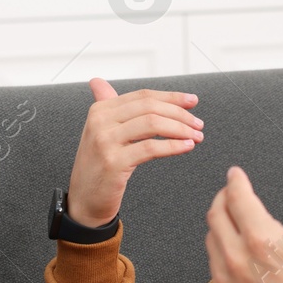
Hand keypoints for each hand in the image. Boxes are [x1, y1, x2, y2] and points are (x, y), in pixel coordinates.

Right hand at [66, 78, 202, 227]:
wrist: (85, 200)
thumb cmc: (98, 166)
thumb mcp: (99, 132)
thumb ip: (105, 107)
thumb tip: (98, 82)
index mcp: (100, 110)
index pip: (143, 96)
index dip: (171, 97)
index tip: (192, 101)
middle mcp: (100, 122)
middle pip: (149, 107)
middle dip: (180, 114)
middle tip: (198, 123)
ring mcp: (105, 142)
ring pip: (152, 124)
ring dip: (180, 129)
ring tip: (196, 136)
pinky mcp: (114, 162)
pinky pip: (151, 148)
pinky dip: (173, 146)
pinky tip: (186, 147)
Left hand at [205, 165, 282, 282]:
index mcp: (264, 239)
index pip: (236, 197)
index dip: (235, 181)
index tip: (236, 174)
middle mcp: (239, 257)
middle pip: (216, 213)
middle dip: (223, 197)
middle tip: (233, 192)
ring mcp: (227, 276)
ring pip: (211, 236)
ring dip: (221, 222)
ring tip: (238, 220)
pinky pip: (213, 260)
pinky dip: (221, 247)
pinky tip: (238, 247)